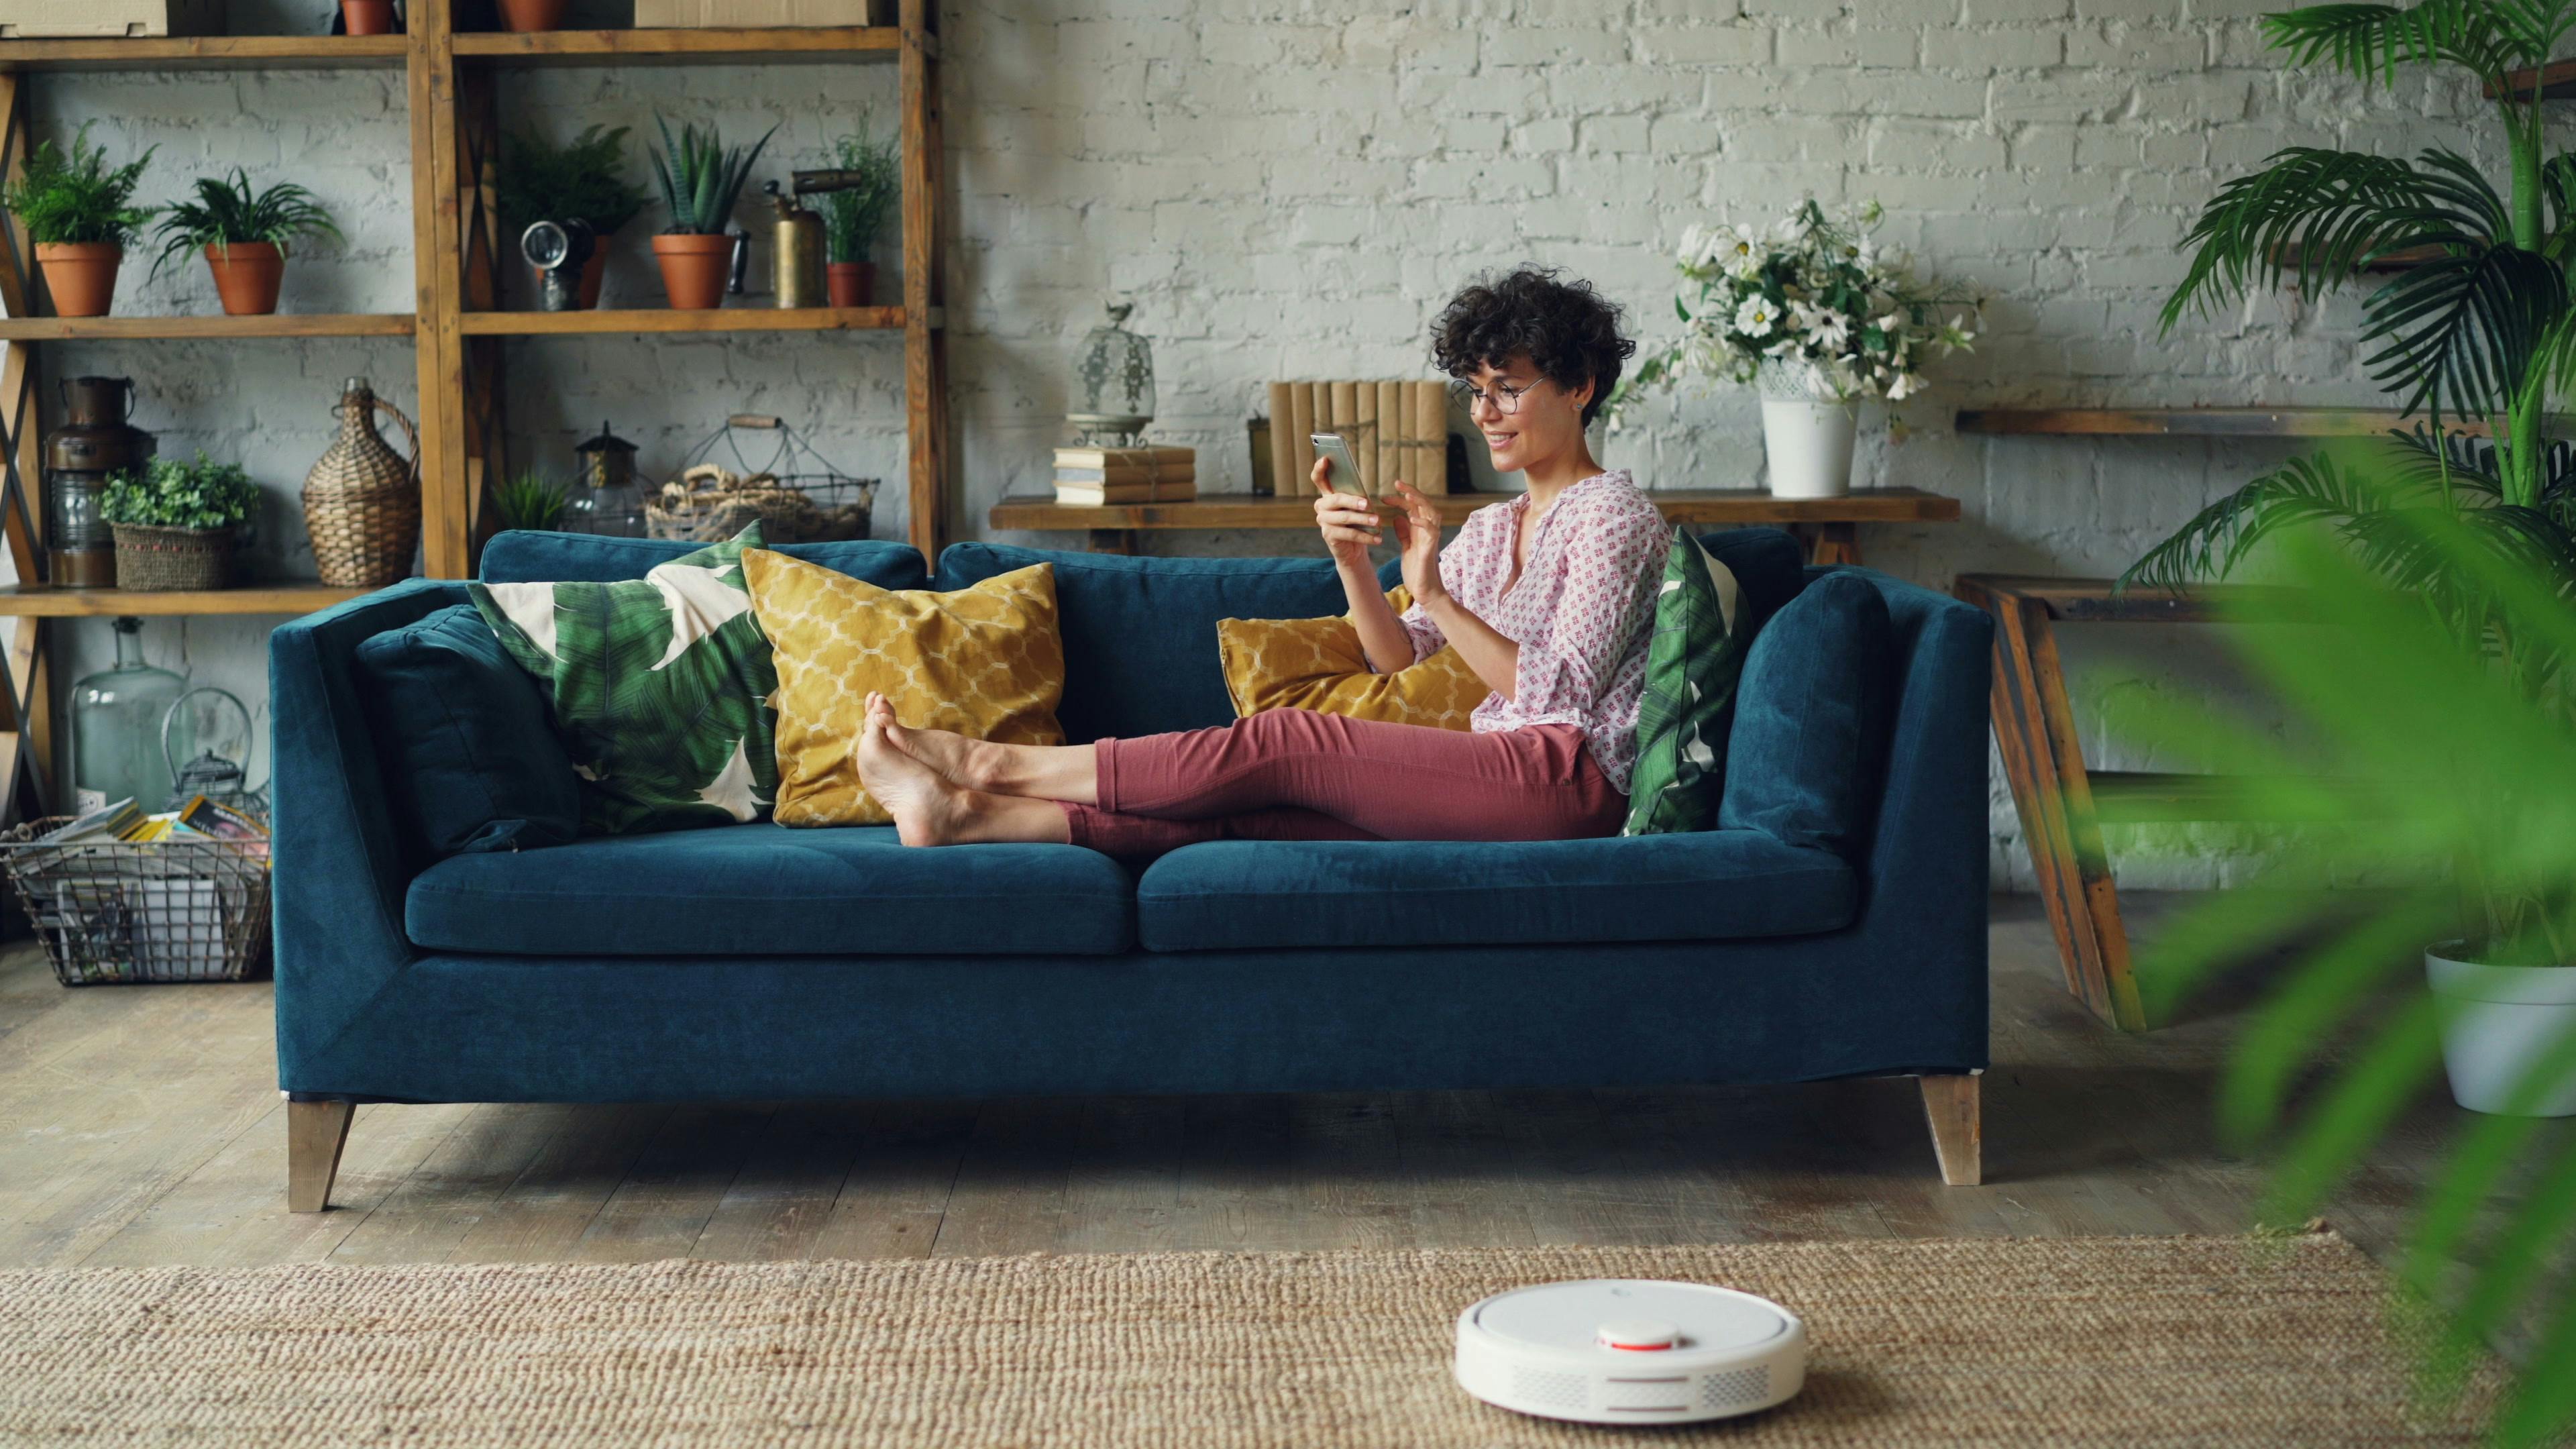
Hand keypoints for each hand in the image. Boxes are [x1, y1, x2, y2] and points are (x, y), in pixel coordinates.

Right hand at [1313, 460, 1381, 567]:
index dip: (1319, 469)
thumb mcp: (1357, 507)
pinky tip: (1378, 538)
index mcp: (1327, 495)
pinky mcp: (1328, 536)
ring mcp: (1323, 521)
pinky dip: (1366, 537)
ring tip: (1378, 521)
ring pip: (1345, 517)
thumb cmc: (1356, 522)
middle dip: (1353, 501)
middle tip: (1367, 504)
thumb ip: (1356, 497)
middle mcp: (1321, 506)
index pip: (1319, 479)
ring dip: (1363, 519)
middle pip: (1336, 499)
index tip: (1325, 459)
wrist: (1352, 549)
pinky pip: (1349, 534)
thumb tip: (1365, 498)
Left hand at [1387, 481, 1443, 603]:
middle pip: (1423, 504)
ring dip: (1420, 502)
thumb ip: (1404, 532)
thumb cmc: (1416, 570)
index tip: (1384, 497)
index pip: (1412, 507)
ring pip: (1432, 512)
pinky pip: (1431, 531)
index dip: (1400, 499)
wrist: (1425, 591)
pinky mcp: (1431, 548)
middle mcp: (1427, 531)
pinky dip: (1422, 522)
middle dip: (1411, 492)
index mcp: (1420, 529)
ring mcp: (1431, 538)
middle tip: (1397, 483)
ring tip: (1407, 494)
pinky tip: (1411, 517)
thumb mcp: (1406, 548)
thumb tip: (1397, 517)